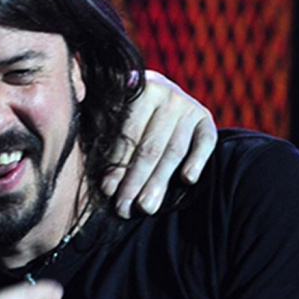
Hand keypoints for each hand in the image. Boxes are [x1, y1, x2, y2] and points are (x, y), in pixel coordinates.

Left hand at [103, 69, 216, 217]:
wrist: (162, 97)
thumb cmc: (128, 114)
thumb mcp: (113, 113)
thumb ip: (102, 129)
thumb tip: (93, 163)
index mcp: (136, 90)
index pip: (127, 134)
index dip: (116, 164)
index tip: (107, 190)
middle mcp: (165, 94)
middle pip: (149, 146)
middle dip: (135, 181)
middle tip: (124, 208)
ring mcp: (188, 105)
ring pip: (174, 150)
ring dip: (159, 181)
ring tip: (147, 207)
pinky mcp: (205, 118)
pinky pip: (205, 141)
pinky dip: (197, 160)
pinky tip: (187, 180)